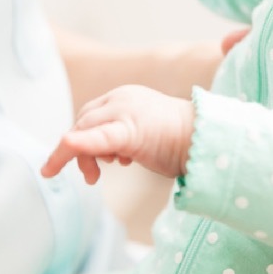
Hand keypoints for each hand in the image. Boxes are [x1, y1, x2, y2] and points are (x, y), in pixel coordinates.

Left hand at [40, 84, 195, 183]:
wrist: (207, 141)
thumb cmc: (181, 142)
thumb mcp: (144, 134)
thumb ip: (122, 137)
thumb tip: (105, 154)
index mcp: (125, 97)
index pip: (91, 115)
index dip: (82, 138)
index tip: (85, 162)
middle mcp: (121, 98)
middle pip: (84, 122)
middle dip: (78, 151)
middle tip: (90, 177)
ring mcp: (124, 110)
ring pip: (84, 130)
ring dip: (81, 156)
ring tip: (94, 177)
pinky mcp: (129, 130)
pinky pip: (96, 138)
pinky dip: (78, 144)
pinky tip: (64, 147)